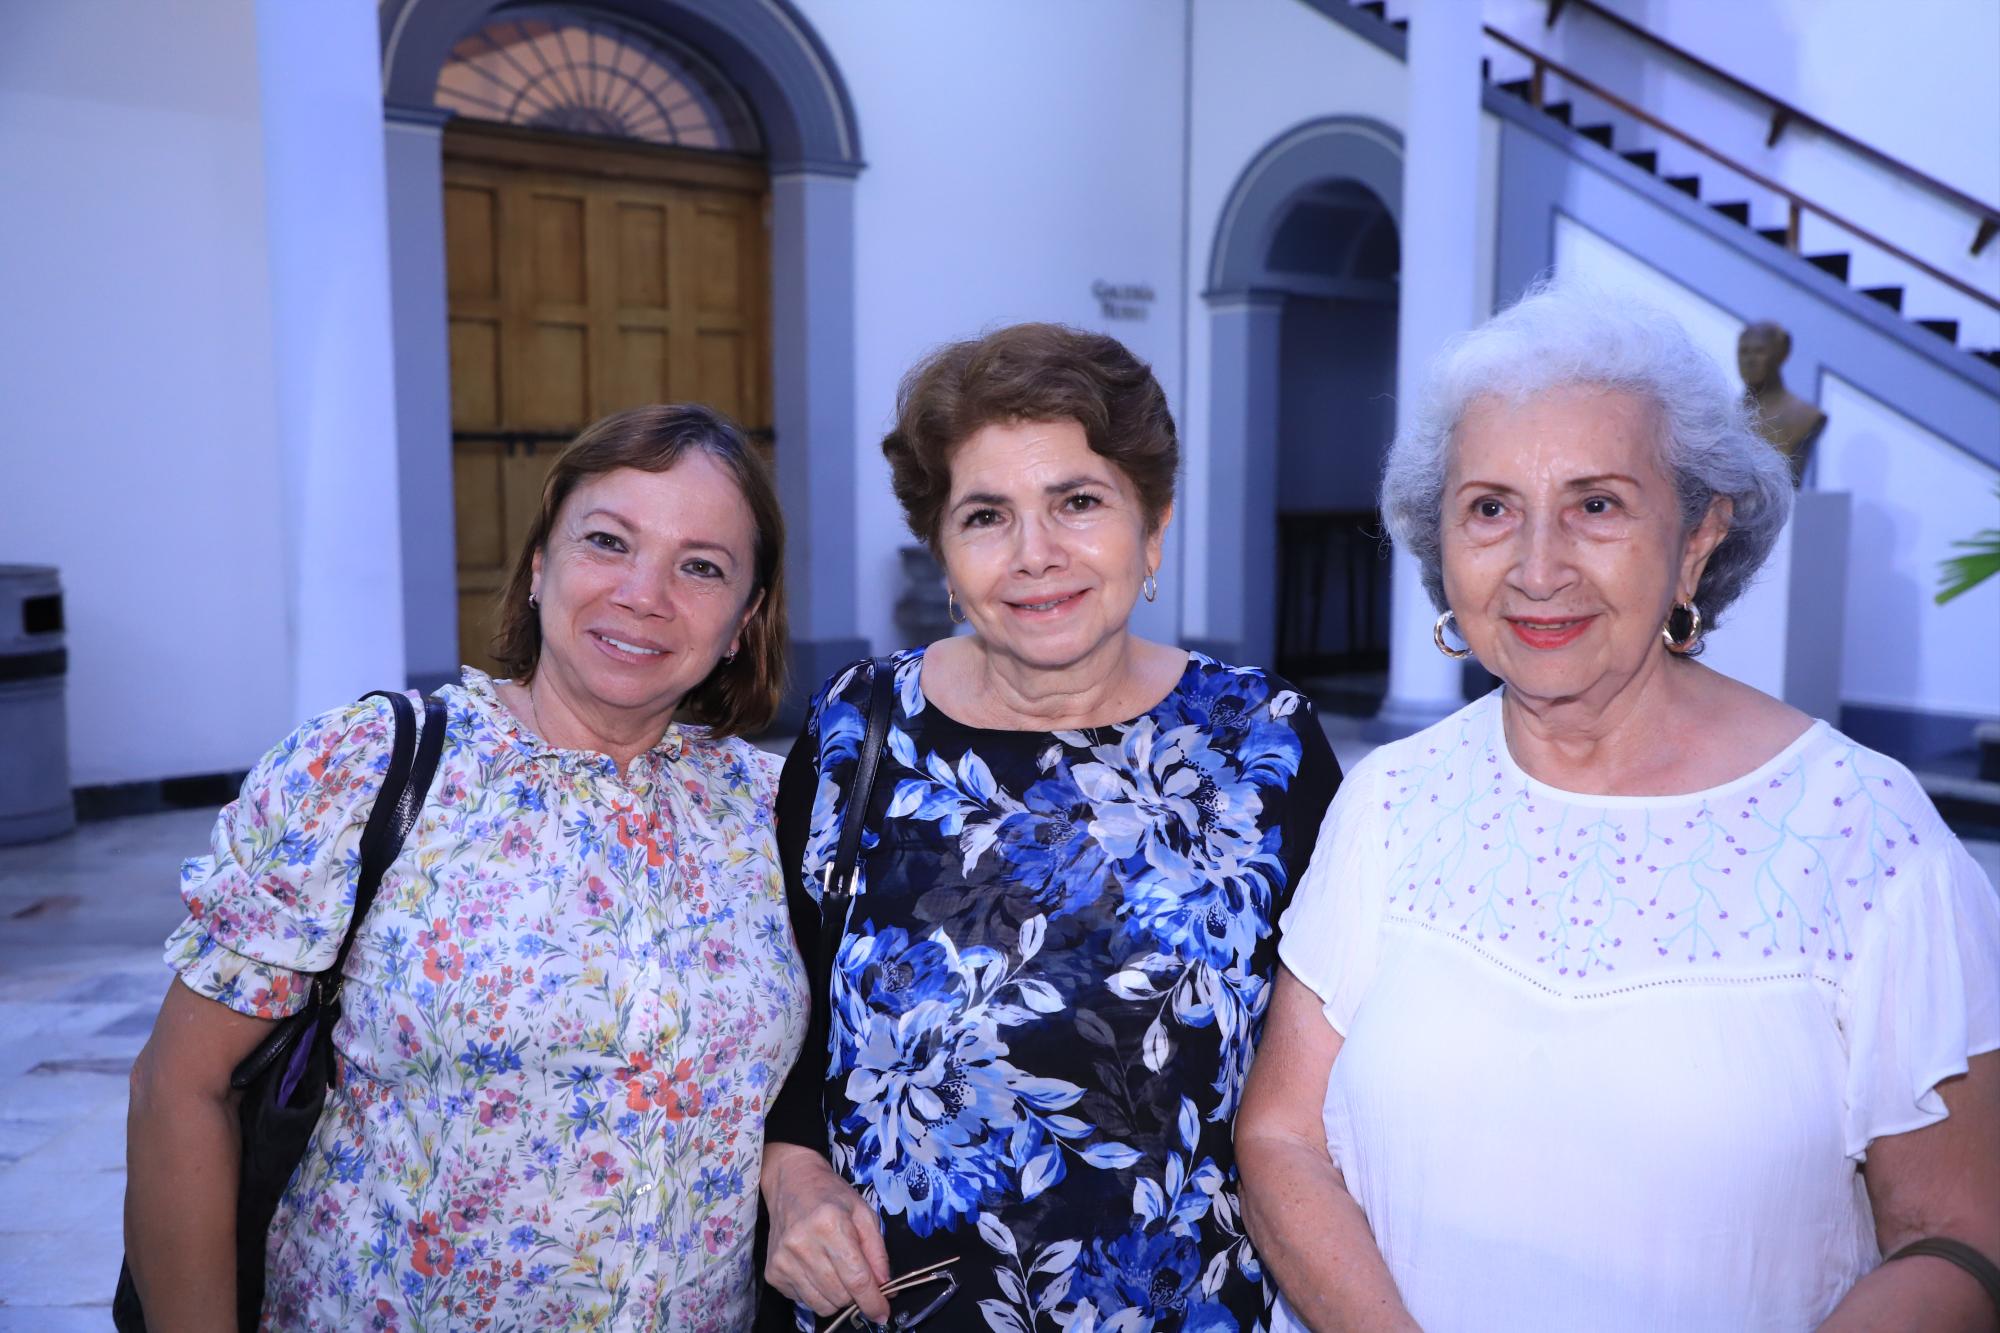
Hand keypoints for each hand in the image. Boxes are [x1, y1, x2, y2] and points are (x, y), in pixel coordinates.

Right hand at [763, 1144, 890, 1322]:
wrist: (791, 1183)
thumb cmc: (831, 1196)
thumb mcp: (864, 1213)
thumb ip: (877, 1250)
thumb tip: (885, 1285)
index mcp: (829, 1225)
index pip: (856, 1278)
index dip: (873, 1301)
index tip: (882, 1312)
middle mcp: (802, 1244)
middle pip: (839, 1295)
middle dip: (855, 1295)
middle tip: (857, 1277)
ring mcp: (783, 1260)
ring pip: (821, 1305)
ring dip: (836, 1297)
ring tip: (836, 1271)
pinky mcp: (773, 1272)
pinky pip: (803, 1300)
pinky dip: (817, 1293)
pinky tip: (816, 1268)